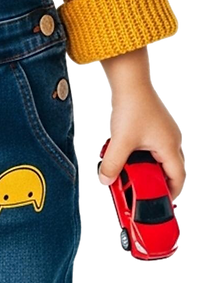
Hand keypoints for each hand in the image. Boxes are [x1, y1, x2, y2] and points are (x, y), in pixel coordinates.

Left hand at [96, 86, 187, 200]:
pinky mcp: (157, 121)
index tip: (160, 203)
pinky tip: (130, 153)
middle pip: (173, 168)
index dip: (171, 194)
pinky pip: (157, 144)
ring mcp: (167, 128)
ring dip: (151, 166)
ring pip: (164, 156)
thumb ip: (112, 165)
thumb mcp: (120, 141)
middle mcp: (174, 138)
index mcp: (171, 146)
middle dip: (160, 181)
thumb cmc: (131, 106)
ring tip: (135, 173)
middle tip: (146, 191)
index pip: (178, 179)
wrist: (129, 78)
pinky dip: (147, 153)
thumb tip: (104, 181)